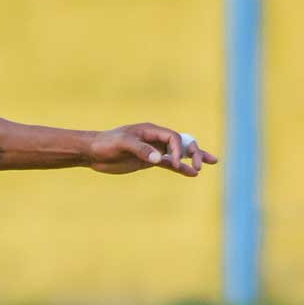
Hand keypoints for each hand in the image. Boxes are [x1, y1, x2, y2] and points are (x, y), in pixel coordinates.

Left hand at [85, 125, 216, 176]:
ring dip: (193, 158)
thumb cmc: (106, 144)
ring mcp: (153, 150)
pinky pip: (168, 163)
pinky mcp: (148, 160)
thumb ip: (141, 149)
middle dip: (194, 152)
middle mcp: (155, 139)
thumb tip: (158, 158)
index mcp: (151, 130)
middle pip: (181, 143)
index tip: (174, 163)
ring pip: (178, 153)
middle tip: (201, 164)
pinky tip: (192, 173)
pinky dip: (180, 168)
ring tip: (210, 163)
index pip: (173, 137)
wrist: (93, 152)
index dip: (178, 149)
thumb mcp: (122, 144)